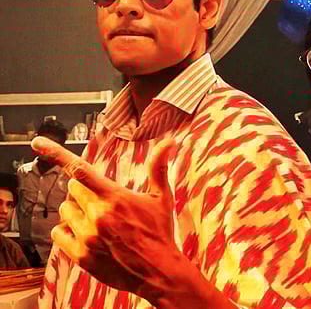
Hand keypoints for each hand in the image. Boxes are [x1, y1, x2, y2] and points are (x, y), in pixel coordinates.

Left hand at [32, 136, 178, 299]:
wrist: (157, 271)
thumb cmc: (160, 232)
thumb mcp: (162, 198)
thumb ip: (159, 168)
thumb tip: (170, 142)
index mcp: (115, 198)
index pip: (81, 171)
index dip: (56, 154)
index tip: (38, 143)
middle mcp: (98, 215)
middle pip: (72, 189)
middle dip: (84, 190)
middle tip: (101, 200)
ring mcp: (87, 236)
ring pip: (64, 210)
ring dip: (76, 210)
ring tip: (96, 219)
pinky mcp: (80, 255)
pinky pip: (58, 233)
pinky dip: (67, 230)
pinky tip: (84, 232)